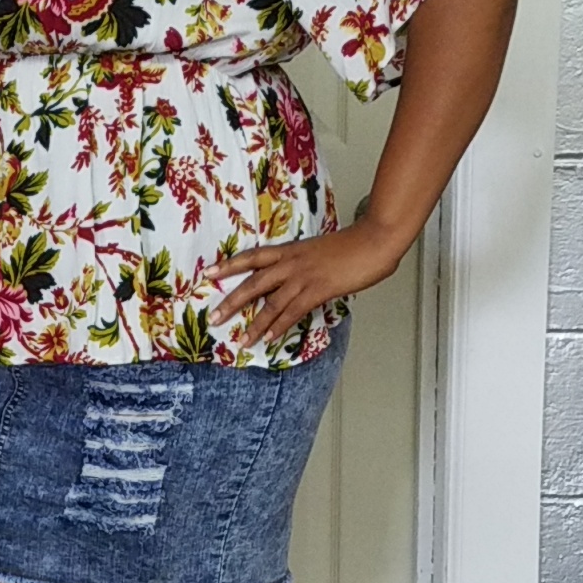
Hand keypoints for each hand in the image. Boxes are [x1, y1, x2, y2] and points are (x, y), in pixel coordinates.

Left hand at [207, 217, 404, 349]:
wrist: (374, 241)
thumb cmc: (351, 247)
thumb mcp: (319, 251)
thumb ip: (302, 263)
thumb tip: (293, 280)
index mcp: (290, 250)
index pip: (252, 257)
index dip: (229, 265)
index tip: (209, 273)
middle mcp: (291, 263)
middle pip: (254, 283)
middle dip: (232, 301)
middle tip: (214, 317)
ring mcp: (304, 277)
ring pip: (271, 303)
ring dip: (255, 324)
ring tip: (241, 341)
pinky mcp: (318, 290)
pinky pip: (293, 311)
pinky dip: (280, 326)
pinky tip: (270, 338)